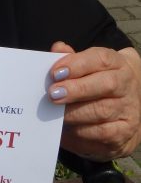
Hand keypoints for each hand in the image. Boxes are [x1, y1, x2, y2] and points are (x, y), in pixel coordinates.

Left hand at [48, 42, 140, 159]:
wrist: (122, 108)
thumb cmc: (95, 83)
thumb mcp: (86, 67)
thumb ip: (70, 59)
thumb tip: (57, 49)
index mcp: (116, 63)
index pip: (101, 59)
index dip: (77, 64)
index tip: (55, 73)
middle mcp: (126, 84)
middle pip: (106, 84)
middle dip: (76, 89)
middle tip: (53, 94)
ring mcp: (128, 108)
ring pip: (102, 110)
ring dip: (74, 113)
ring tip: (54, 114)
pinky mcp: (125, 131)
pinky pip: (102, 133)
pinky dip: (80, 131)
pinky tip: (67, 128)